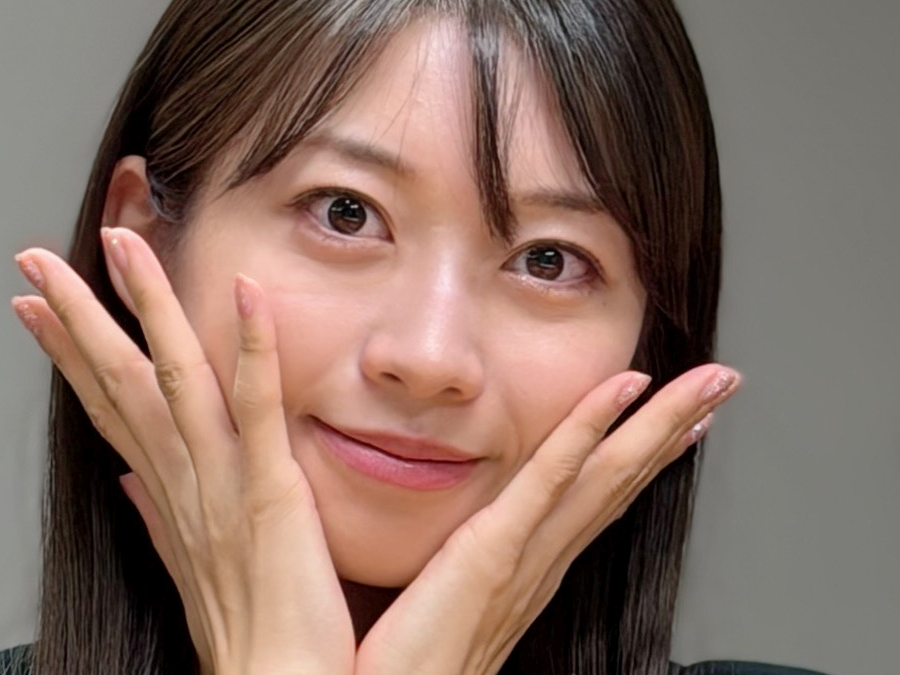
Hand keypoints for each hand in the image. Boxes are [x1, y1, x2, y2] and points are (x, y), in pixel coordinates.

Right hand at [12, 228, 355, 674]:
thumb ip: (159, 519)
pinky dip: (252, 347)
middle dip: (81, 317)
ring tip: (121, 242)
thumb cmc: (248, 629)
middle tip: (41, 260)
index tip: (42, 311)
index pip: (109, 411)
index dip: (71, 358)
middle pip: (121, 383)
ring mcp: (221, 483)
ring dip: (146, 306)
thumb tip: (131, 482)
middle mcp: (182, 481)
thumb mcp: (189, 569)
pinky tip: (247, 291)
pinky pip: (257, 408)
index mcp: (169, 495)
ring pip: (173, 378)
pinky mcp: (271, 492)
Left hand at [355, 363, 738, 674]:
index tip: (684, 420)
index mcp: (532, 568)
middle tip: (721, 382)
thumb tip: (472, 539)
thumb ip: (468, 561)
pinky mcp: (490, 553)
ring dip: (660, 421)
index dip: (647, 455)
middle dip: (674, 426)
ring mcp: (524, 557)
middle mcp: (543, 562)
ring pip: (607, 474)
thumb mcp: (448, 598)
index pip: (602, 499)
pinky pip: (548, 479)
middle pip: (622, 479)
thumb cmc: (405, 661)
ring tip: (706, 382)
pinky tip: (622, 388)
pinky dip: (588, 428)